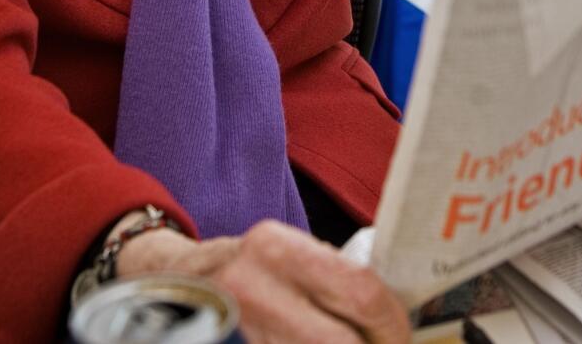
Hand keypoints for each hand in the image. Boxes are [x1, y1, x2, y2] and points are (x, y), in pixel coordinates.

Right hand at [115, 219, 409, 343]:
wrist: (179, 279)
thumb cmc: (254, 265)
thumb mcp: (291, 252)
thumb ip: (334, 275)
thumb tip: (392, 311)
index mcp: (279, 248)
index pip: (359, 290)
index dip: (391, 322)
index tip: (402, 335)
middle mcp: (255, 286)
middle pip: (339, 340)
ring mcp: (241, 326)